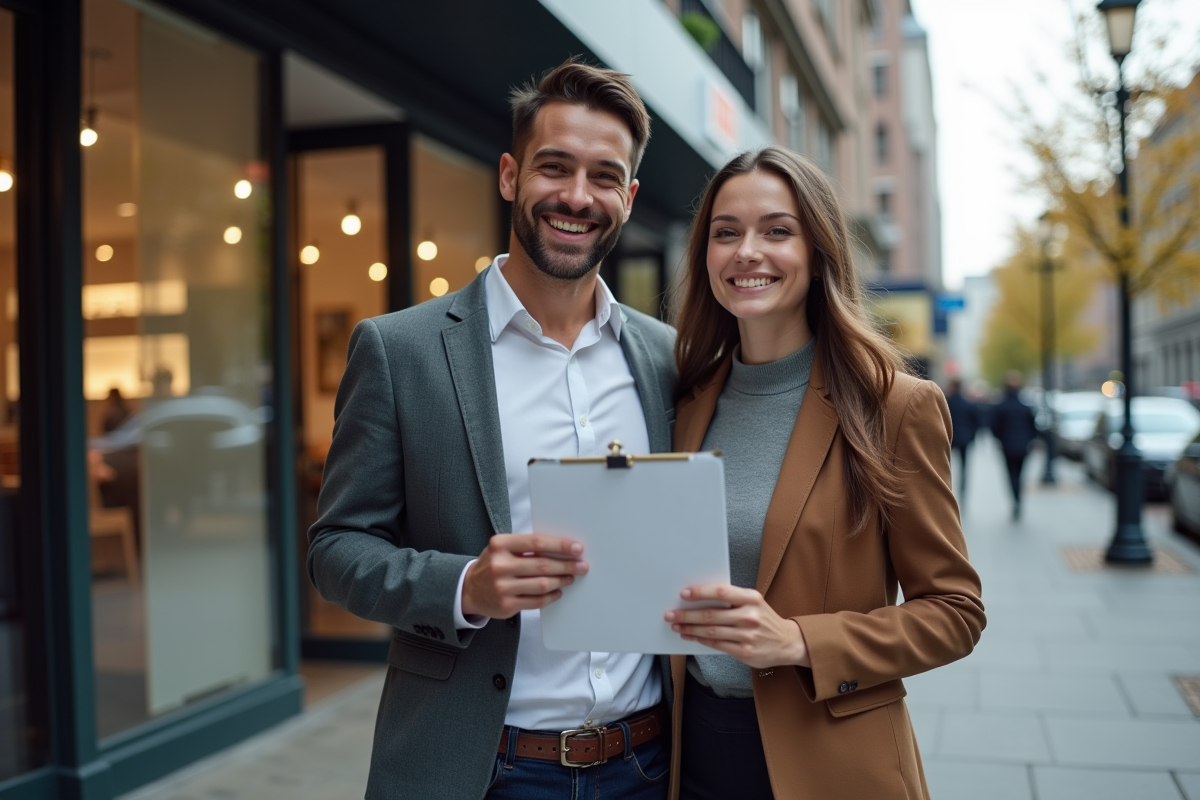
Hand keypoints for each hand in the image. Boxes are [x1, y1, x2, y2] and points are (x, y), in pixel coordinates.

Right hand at [462, 534, 587, 618]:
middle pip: (542, 565)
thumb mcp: (502, 548)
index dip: (560, 546)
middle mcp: (500, 565)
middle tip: (582, 565)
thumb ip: (526, 546)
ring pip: (542, 584)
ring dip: (561, 581)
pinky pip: (537, 601)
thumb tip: (561, 548)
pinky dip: (551, 596)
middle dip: (567, 565)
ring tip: (570, 577)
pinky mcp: (506, 605)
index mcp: (500, 545)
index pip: (536, 542)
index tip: (577, 548)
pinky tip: (558, 591)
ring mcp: (502, 587)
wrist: (469, 589)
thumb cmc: (492, 564)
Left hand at [665, 584, 810, 669]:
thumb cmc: (764, 619)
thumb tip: (698, 598)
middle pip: (711, 614)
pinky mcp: (745, 652)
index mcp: (751, 598)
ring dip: (690, 628)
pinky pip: (716, 645)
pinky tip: (690, 636)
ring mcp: (747, 635)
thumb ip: (731, 600)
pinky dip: (699, 639)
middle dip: (687, 614)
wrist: (787, 642)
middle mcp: (750, 616)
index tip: (683, 593)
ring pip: (711, 631)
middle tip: (671, 614)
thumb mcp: (754, 603)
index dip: (701, 592)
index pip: (722, 592)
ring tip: (676, 625)